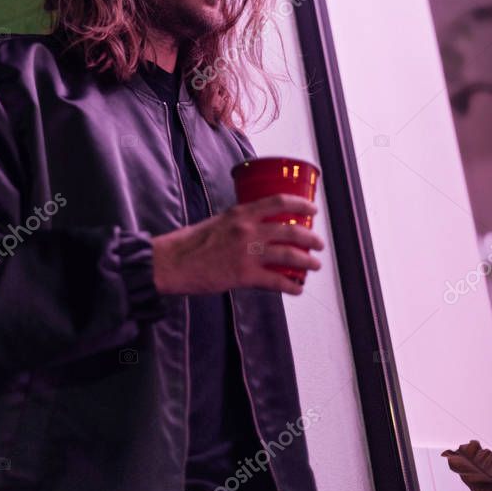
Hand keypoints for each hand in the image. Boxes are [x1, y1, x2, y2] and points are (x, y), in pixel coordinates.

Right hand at [151, 193, 323, 295]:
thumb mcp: (218, 222)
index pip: (278, 202)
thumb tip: (257, 229)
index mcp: (240, 213)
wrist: (173, 262)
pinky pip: (276, 281)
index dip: (300, 205)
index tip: (312, 210)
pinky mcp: (244, 275)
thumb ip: (239, 224)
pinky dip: (291, 286)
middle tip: (318, 244)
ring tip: (314, 265)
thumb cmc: (191, 243)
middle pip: (290, 231)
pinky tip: (297, 288)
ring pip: (288, 256)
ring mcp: (247, 253)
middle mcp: (247, 230)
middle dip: (310, 239)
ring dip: (307, 262)